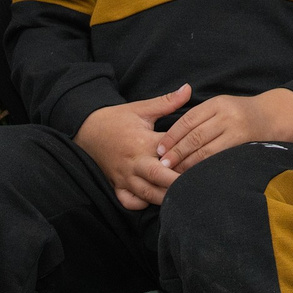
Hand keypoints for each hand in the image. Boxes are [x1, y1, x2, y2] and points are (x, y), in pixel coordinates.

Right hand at [73, 87, 190, 209]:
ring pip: (147, 194)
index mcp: (143, 141)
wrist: (87, 129)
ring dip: (166, 197)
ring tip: (185, 196)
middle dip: (178, 183)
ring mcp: (124, 177)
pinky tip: (156, 200)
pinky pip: (130, 202)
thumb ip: (167, 102)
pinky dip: (143, 204)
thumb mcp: (141, 108)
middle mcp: (134, 162)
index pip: (170, 151)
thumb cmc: (117, 119)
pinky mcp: (116, 186)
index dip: (188, 155)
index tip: (205, 158)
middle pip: (159, 177)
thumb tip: (188, 88)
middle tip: (199, 184)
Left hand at [158, 87, 292, 174]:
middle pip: (195, 136)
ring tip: (175, 173)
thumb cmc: (240, 114)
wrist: (273, 117)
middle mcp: (226, 115)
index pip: (187, 121)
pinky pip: (220, 159)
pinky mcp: (244, 146)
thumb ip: (199, 117)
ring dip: (188, 164)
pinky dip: (205, 168)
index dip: (171, 137)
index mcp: (217, 103)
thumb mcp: (221, 106)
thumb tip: (170, 138)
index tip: (159, 150)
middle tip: (162, 165)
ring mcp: (237, 130)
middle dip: (177, 152)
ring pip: (206, 150)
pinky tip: (195, 175)